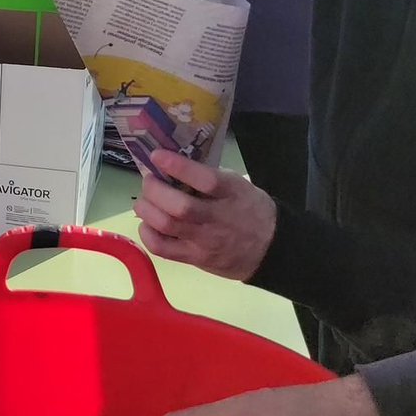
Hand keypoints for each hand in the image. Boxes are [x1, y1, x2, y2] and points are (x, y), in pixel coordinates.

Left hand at [131, 149, 274, 279]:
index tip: (158, 156)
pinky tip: (148, 223)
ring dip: (147, 209)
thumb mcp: (239, 186)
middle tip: (149, 181)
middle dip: (154, 190)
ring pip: (166, 226)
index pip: (205, 180)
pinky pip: (162, 248)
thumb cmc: (251, 210)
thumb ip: (210, 177)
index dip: (178, 167)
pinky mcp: (195, 259)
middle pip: (179, 206)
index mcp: (232, 194)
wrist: (270, 250)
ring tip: (145, 201)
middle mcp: (218, 219)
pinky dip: (147, 233)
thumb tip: (174, 165)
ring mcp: (205, 241)